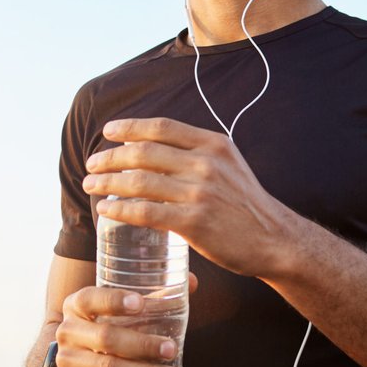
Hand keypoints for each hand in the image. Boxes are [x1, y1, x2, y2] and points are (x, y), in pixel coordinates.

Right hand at [54, 283, 190, 366]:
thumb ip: (153, 295)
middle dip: (143, 344)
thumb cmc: (106, 329)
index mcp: (76, 305)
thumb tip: (192, 282)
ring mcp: (66, 362)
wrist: (74, 365)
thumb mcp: (118, 311)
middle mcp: (67, 331)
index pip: (90, 299)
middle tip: (171, 349)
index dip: (113, 301)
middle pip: (106, 337)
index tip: (140, 303)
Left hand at [81, 116, 296, 277]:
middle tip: (92, 164)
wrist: (275, 239)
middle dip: (110, 157)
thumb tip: (149, 148)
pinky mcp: (194, 222)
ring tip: (90, 186)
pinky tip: (106, 210)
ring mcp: (200, 193)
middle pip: (144, 152)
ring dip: (108, 182)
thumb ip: (196, 154)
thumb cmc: (245, 205)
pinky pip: (145, 212)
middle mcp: (206, 164)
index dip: (130, 127)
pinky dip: (120, 209)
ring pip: (139, 181)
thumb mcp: (228, 165)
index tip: (108, 131)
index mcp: (213, 145)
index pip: (162, 127)